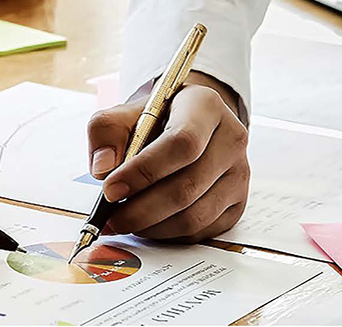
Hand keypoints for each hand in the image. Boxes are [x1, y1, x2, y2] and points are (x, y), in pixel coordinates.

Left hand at [87, 71, 249, 242]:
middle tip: (111, 217)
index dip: (143, 172)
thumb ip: (106, 131)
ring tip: (125, 221)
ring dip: (152, 226)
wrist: (189, 122)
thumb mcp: (127, 111)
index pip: (181, 143)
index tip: (110, 189)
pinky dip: (168, 234)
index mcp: (205, 107)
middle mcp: (231, 139)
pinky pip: (201, 230)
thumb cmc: (158, 118)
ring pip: (195, 216)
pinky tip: (148, 223)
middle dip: (142, 209)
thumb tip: (103, 168)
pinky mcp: (237, 202)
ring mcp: (239, 173)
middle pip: (187, 186)